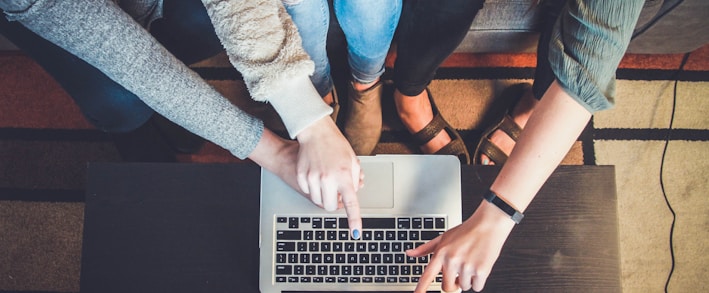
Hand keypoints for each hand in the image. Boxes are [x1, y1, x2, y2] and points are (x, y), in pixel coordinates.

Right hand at [295, 117, 363, 238]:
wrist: (315, 132)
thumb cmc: (336, 145)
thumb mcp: (352, 161)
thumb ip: (355, 180)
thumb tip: (354, 193)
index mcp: (344, 176)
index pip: (351, 203)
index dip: (354, 220)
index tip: (356, 233)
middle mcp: (328, 179)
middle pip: (330, 206)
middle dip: (334, 203)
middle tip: (337, 193)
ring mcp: (313, 178)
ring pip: (318, 201)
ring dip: (324, 196)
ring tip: (327, 181)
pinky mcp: (302, 176)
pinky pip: (308, 192)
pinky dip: (313, 188)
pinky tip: (316, 175)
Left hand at [407, 201, 515, 291]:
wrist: (488, 224)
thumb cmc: (466, 231)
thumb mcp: (443, 237)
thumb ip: (425, 248)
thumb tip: (409, 253)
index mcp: (441, 253)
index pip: (427, 276)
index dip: (421, 289)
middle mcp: (452, 260)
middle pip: (447, 287)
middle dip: (454, 283)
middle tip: (459, 271)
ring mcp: (466, 266)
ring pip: (464, 287)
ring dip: (468, 279)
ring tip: (471, 262)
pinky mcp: (481, 270)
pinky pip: (477, 287)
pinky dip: (479, 281)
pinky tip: (479, 266)